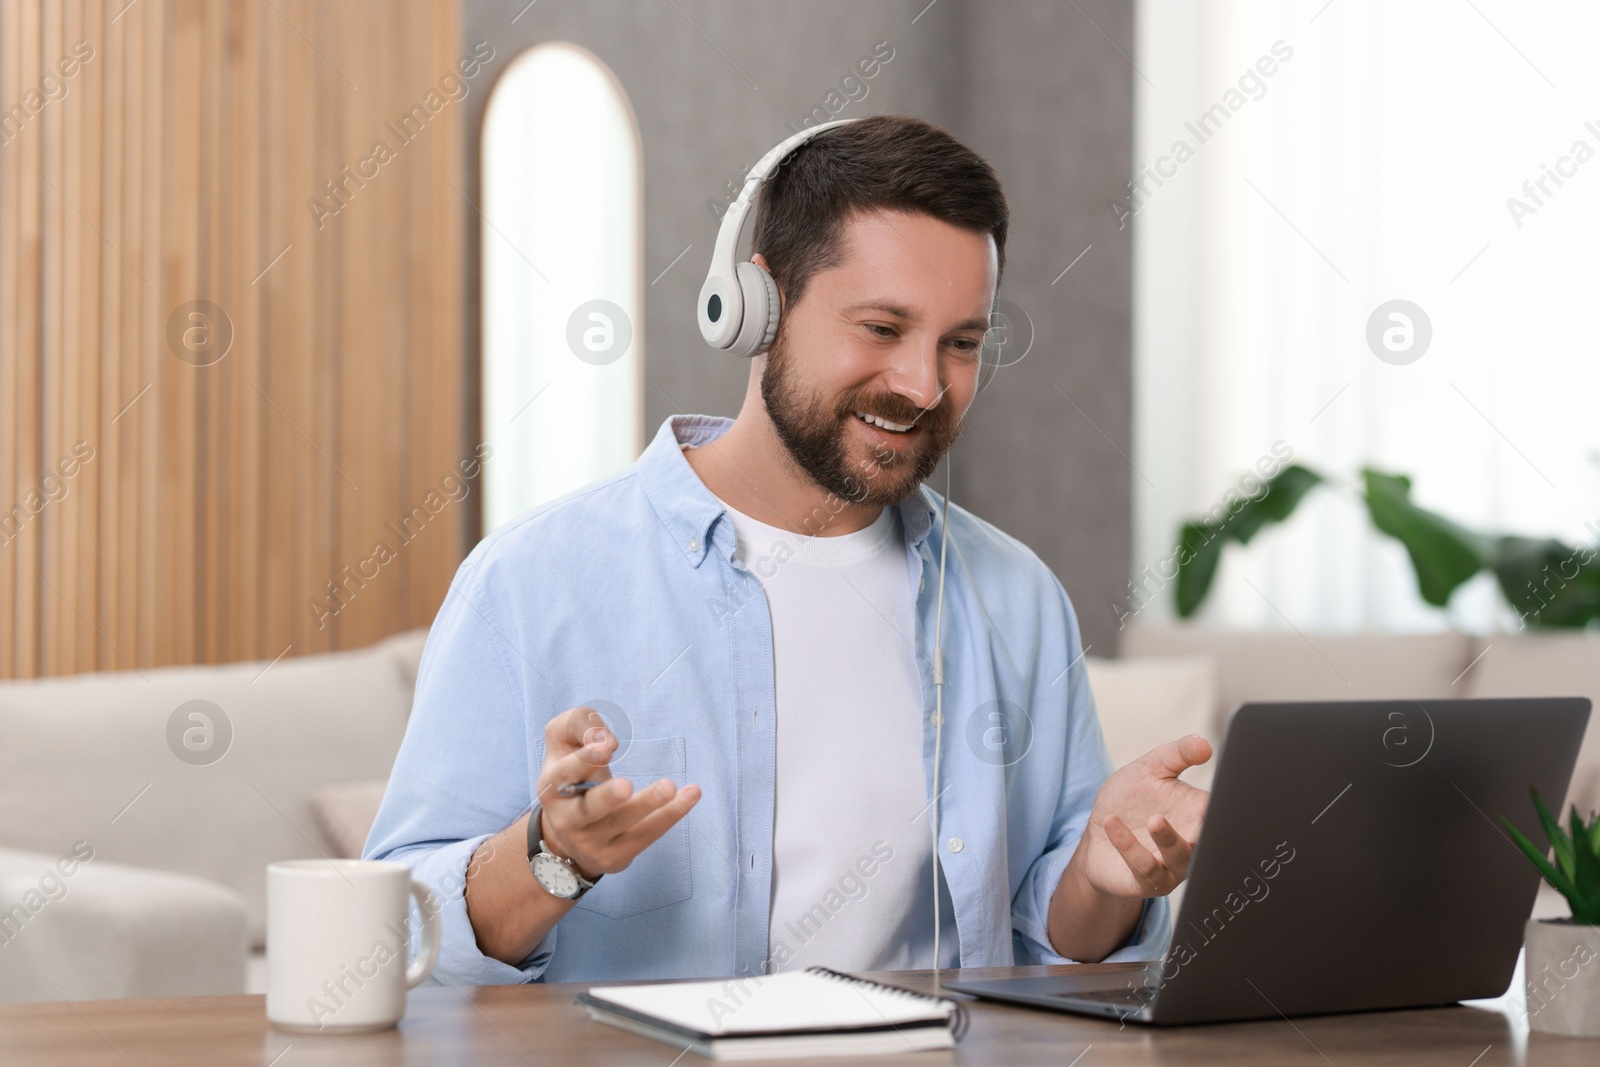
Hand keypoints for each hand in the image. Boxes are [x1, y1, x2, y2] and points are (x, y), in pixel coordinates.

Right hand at [534, 706, 700, 882]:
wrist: (567, 832)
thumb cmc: (573, 772)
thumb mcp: (564, 741)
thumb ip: (579, 724)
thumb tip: (604, 738)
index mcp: (553, 787)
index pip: (566, 773)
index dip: (586, 759)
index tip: (608, 746)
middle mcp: (568, 819)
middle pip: (588, 809)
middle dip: (607, 797)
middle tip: (626, 786)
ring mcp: (592, 842)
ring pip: (623, 824)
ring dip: (648, 806)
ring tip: (669, 786)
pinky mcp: (616, 856)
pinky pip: (646, 835)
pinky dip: (670, 815)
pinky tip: (691, 795)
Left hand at [1078, 734, 1210, 897]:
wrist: (1097, 833)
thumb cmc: (1130, 802)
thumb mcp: (1151, 769)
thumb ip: (1177, 754)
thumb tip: (1204, 744)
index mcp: (1198, 815)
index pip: (1219, 810)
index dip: (1223, 804)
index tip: (1225, 795)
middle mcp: (1191, 844)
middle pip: (1208, 840)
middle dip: (1208, 830)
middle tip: (1204, 816)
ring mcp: (1171, 866)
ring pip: (1180, 857)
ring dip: (1168, 839)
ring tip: (1154, 820)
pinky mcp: (1146, 881)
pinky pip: (1143, 867)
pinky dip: (1128, 845)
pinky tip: (1111, 823)